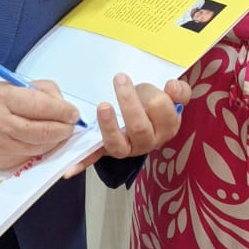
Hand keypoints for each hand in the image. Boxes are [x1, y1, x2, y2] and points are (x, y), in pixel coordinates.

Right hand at [0, 80, 81, 168]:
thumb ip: (37, 92)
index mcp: (2, 97)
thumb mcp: (6, 86)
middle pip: (44, 130)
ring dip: (55, 141)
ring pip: (40, 147)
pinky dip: (41, 149)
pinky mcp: (1, 162)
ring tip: (59, 132)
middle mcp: (0, 123)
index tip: (73, 113)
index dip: (63, 111)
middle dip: (64, 129)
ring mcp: (0, 145)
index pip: (42, 106)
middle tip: (71, 125)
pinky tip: (41, 141)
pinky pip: (30, 156)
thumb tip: (63, 105)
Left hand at [63, 75, 190, 176]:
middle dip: (129, 103)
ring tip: (103, 106)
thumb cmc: (153, 105)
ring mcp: (126, 148)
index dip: (158, 98)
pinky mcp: (106, 149)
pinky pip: (94, 158)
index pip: (164, 113)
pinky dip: (82, 163)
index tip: (153, 83)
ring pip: (118, 146)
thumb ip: (179, 92)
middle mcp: (147, 142)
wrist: (142, 118)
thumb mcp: (170, 96)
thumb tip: (172, 86)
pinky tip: (69, 169)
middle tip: (120, 79)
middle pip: (139, 128)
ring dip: (108, 127)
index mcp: (166, 128)